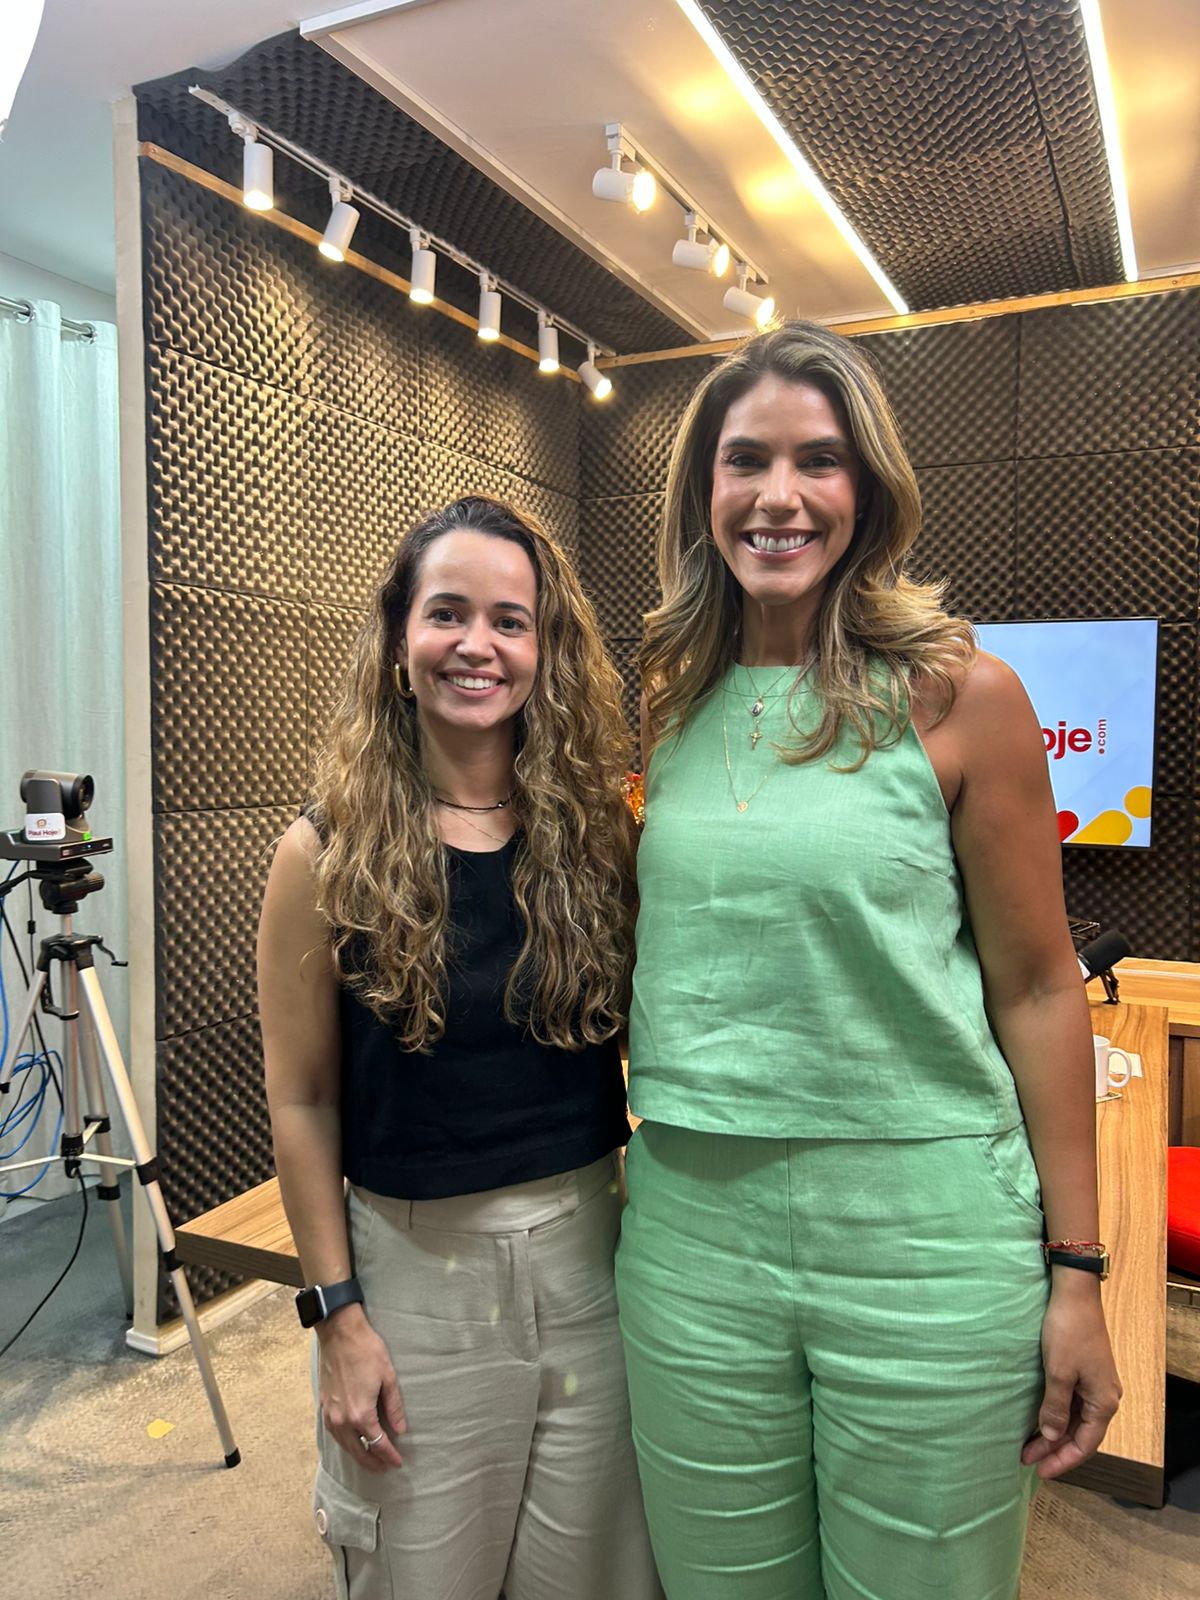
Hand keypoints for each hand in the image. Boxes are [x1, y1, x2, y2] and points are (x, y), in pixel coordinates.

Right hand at [316, 1304, 406, 1473]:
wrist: (339, 1333)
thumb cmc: (366, 1351)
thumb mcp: (388, 1377)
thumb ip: (394, 1407)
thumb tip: (400, 1430)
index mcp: (361, 1414)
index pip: (377, 1444)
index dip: (389, 1455)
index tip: (398, 1462)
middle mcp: (342, 1420)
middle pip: (358, 1451)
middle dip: (373, 1462)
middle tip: (385, 1467)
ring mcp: (330, 1414)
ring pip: (344, 1445)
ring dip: (357, 1455)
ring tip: (370, 1459)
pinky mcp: (323, 1406)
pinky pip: (334, 1434)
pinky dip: (345, 1443)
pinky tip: (352, 1442)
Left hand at [1021, 1275, 1120, 1479]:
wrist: (1074, 1294)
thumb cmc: (1067, 1331)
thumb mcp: (1058, 1373)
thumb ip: (1056, 1408)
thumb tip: (1052, 1437)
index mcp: (1103, 1402)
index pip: (1086, 1444)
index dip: (1063, 1460)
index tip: (1040, 1471)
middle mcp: (1104, 1396)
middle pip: (1081, 1434)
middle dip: (1054, 1449)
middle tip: (1026, 1459)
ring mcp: (1095, 1383)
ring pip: (1076, 1420)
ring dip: (1054, 1433)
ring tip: (1029, 1445)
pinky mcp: (1085, 1371)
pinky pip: (1073, 1403)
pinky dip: (1057, 1415)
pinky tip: (1041, 1419)